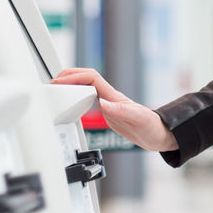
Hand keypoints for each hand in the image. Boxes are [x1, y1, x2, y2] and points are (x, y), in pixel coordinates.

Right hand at [53, 68, 177, 151]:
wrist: (160, 136)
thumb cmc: (152, 128)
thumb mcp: (137, 120)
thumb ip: (121, 111)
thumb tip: (102, 103)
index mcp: (114, 97)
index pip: (91, 78)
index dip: (74, 77)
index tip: (60, 82)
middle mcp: (110, 98)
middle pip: (86, 78)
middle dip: (68, 76)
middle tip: (52, 82)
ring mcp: (108, 104)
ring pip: (86, 87)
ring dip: (71, 85)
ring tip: (56, 89)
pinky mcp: (108, 113)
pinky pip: (88, 100)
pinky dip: (76, 97)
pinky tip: (70, 104)